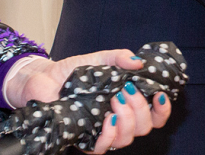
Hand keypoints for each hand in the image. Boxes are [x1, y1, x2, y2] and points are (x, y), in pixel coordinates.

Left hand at [5, 50, 172, 152]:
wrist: (42, 79)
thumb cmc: (71, 71)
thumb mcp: (98, 59)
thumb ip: (118, 58)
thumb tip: (138, 62)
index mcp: (126, 103)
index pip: (154, 115)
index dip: (162, 110)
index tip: (159, 95)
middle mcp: (117, 120)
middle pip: (144, 128)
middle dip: (141, 109)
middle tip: (126, 91)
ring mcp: (101, 131)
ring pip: (127, 139)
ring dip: (127, 120)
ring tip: (115, 100)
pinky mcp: (83, 139)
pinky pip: (103, 148)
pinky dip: (109, 135)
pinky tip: (107, 119)